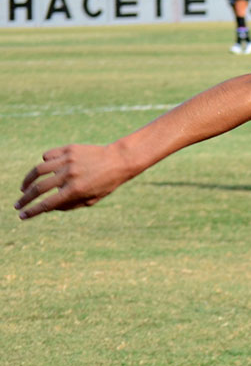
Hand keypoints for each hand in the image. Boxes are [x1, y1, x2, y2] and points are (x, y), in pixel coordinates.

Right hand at [16, 144, 133, 217]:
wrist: (119, 160)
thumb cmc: (106, 183)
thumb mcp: (91, 199)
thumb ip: (69, 205)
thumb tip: (47, 208)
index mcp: (76, 191)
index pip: (48, 204)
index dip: (32, 211)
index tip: (22, 216)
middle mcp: (70, 176)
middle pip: (39, 188)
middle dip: (25, 198)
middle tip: (17, 204)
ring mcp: (68, 161)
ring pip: (38, 170)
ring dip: (27, 180)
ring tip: (24, 187)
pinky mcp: (68, 149)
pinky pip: (48, 156)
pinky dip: (44, 163)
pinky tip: (45, 169)